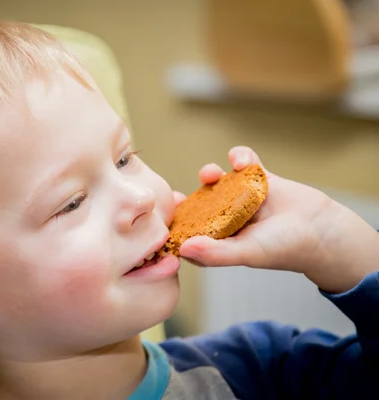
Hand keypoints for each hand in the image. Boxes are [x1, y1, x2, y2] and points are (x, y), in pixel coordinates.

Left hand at [178, 146, 378, 293]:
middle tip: (178, 195)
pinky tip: (242, 161)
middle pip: (197, 204)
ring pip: (216, 180)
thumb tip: (183, 249)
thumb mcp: (247, 252)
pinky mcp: (258, 176)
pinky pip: (242, 161)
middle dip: (186, 198)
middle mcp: (226, 217)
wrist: (322, 229)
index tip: (162, 220)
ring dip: (210, 173)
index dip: (174, 226)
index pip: (189, 232)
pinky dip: (240, 156)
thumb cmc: (284, 248)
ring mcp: (241, 195)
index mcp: (220, 238)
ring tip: (212, 173)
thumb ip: (216, 253)